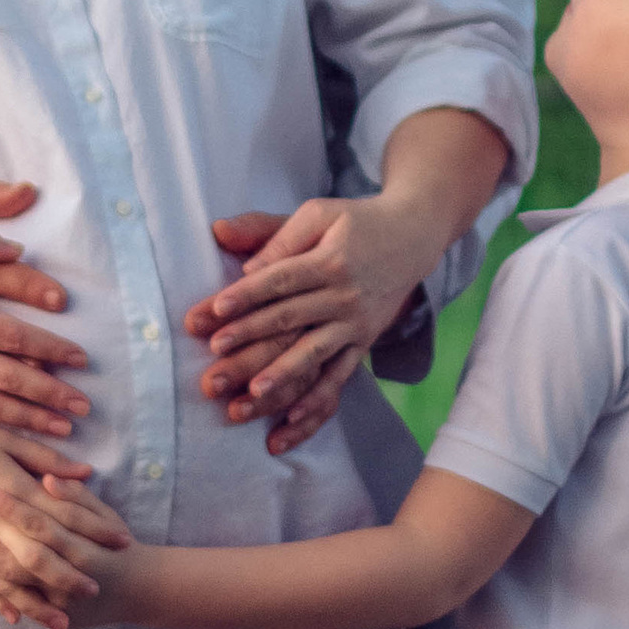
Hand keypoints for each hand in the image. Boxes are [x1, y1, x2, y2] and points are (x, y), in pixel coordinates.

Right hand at [0, 421, 113, 618]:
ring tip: (63, 619)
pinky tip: (16, 616)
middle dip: (68, 574)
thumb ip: (45, 460)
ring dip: (36, 600)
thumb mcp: (2, 438)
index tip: (120, 541)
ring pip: (8, 577)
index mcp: (10, 486)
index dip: (93, 528)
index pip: (61, 513)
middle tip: (97, 590)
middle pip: (37, 553)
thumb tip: (86, 475)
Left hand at [182, 200, 424, 452]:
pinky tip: (292, 416)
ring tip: (252, 393)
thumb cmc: (356, 223)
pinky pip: (340, 377)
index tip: (216, 310)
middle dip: (249, 337)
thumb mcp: (319, 213)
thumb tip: (227, 243)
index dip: (248, 295)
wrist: (413, 239)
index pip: (281, 279)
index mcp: (330, 260)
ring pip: (313, 353)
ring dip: (282, 374)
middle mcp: (344, 296)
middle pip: (290, 319)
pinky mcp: (363, 344)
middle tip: (214, 355)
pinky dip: (318, 399)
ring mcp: (355, 325)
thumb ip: (274, 232)